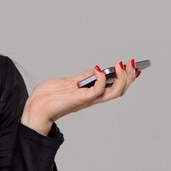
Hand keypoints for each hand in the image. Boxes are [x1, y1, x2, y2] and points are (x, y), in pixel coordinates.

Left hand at [21, 59, 139, 135]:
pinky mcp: (79, 99)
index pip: (114, 89)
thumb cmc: (49, 96)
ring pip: (113, 93)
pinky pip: (97, 90)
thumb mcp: (69, 83)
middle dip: (128, 77)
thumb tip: (98, 69)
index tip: (135, 68)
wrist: (35, 107)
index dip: (126, 80)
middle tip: (130, 64)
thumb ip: (83, 78)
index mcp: (90, 95)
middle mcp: (91, 99)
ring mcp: (86, 100)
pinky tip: (100, 69)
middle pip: (118, 91)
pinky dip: (102, 79)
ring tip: (121, 65)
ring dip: (122, 79)